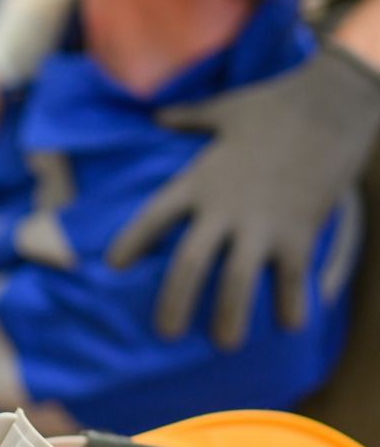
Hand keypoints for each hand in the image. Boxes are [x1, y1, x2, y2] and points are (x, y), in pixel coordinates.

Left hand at [107, 44, 379, 348]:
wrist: (334, 101)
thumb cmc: (275, 103)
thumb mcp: (225, 109)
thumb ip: (188, 118)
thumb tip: (158, 116)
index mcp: (198, 180)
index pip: (152, 217)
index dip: (131, 242)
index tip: (112, 266)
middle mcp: (224, 208)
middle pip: (188, 265)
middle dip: (174, 304)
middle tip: (166, 335)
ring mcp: (262, 223)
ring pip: (236, 283)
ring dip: (230, 318)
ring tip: (225, 345)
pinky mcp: (300, 231)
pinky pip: (292, 279)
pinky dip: (292, 305)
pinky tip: (290, 327)